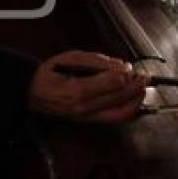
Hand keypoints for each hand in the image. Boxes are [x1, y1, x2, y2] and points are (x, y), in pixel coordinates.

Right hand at [27, 50, 148, 122]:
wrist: (34, 92)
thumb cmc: (52, 72)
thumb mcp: (70, 57)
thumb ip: (96, 61)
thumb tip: (120, 65)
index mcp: (75, 90)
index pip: (107, 85)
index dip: (123, 76)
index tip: (130, 68)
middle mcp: (82, 107)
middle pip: (116, 98)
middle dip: (134, 87)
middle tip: (143, 76)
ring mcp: (87, 117)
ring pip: (119, 113)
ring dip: (135, 100)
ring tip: (143, 87)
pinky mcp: (90, 121)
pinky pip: (115, 119)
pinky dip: (130, 111)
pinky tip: (138, 102)